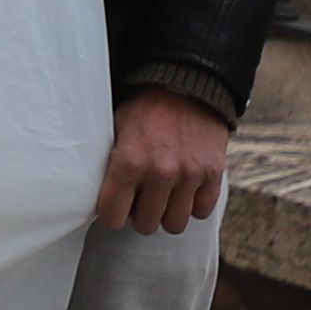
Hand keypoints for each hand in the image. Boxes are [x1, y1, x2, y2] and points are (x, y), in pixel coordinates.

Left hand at [97, 88, 232, 236]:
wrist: (186, 85)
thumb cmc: (145, 108)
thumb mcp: (115, 129)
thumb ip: (109, 163)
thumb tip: (96, 193)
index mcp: (129, 161)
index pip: (113, 216)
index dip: (111, 214)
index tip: (114, 208)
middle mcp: (160, 172)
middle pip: (146, 224)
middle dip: (139, 215)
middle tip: (139, 199)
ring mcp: (189, 175)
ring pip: (174, 224)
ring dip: (166, 213)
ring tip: (161, 195)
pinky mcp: (213, 174)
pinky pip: (201, 212)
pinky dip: (192, 205)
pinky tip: (183, 189)